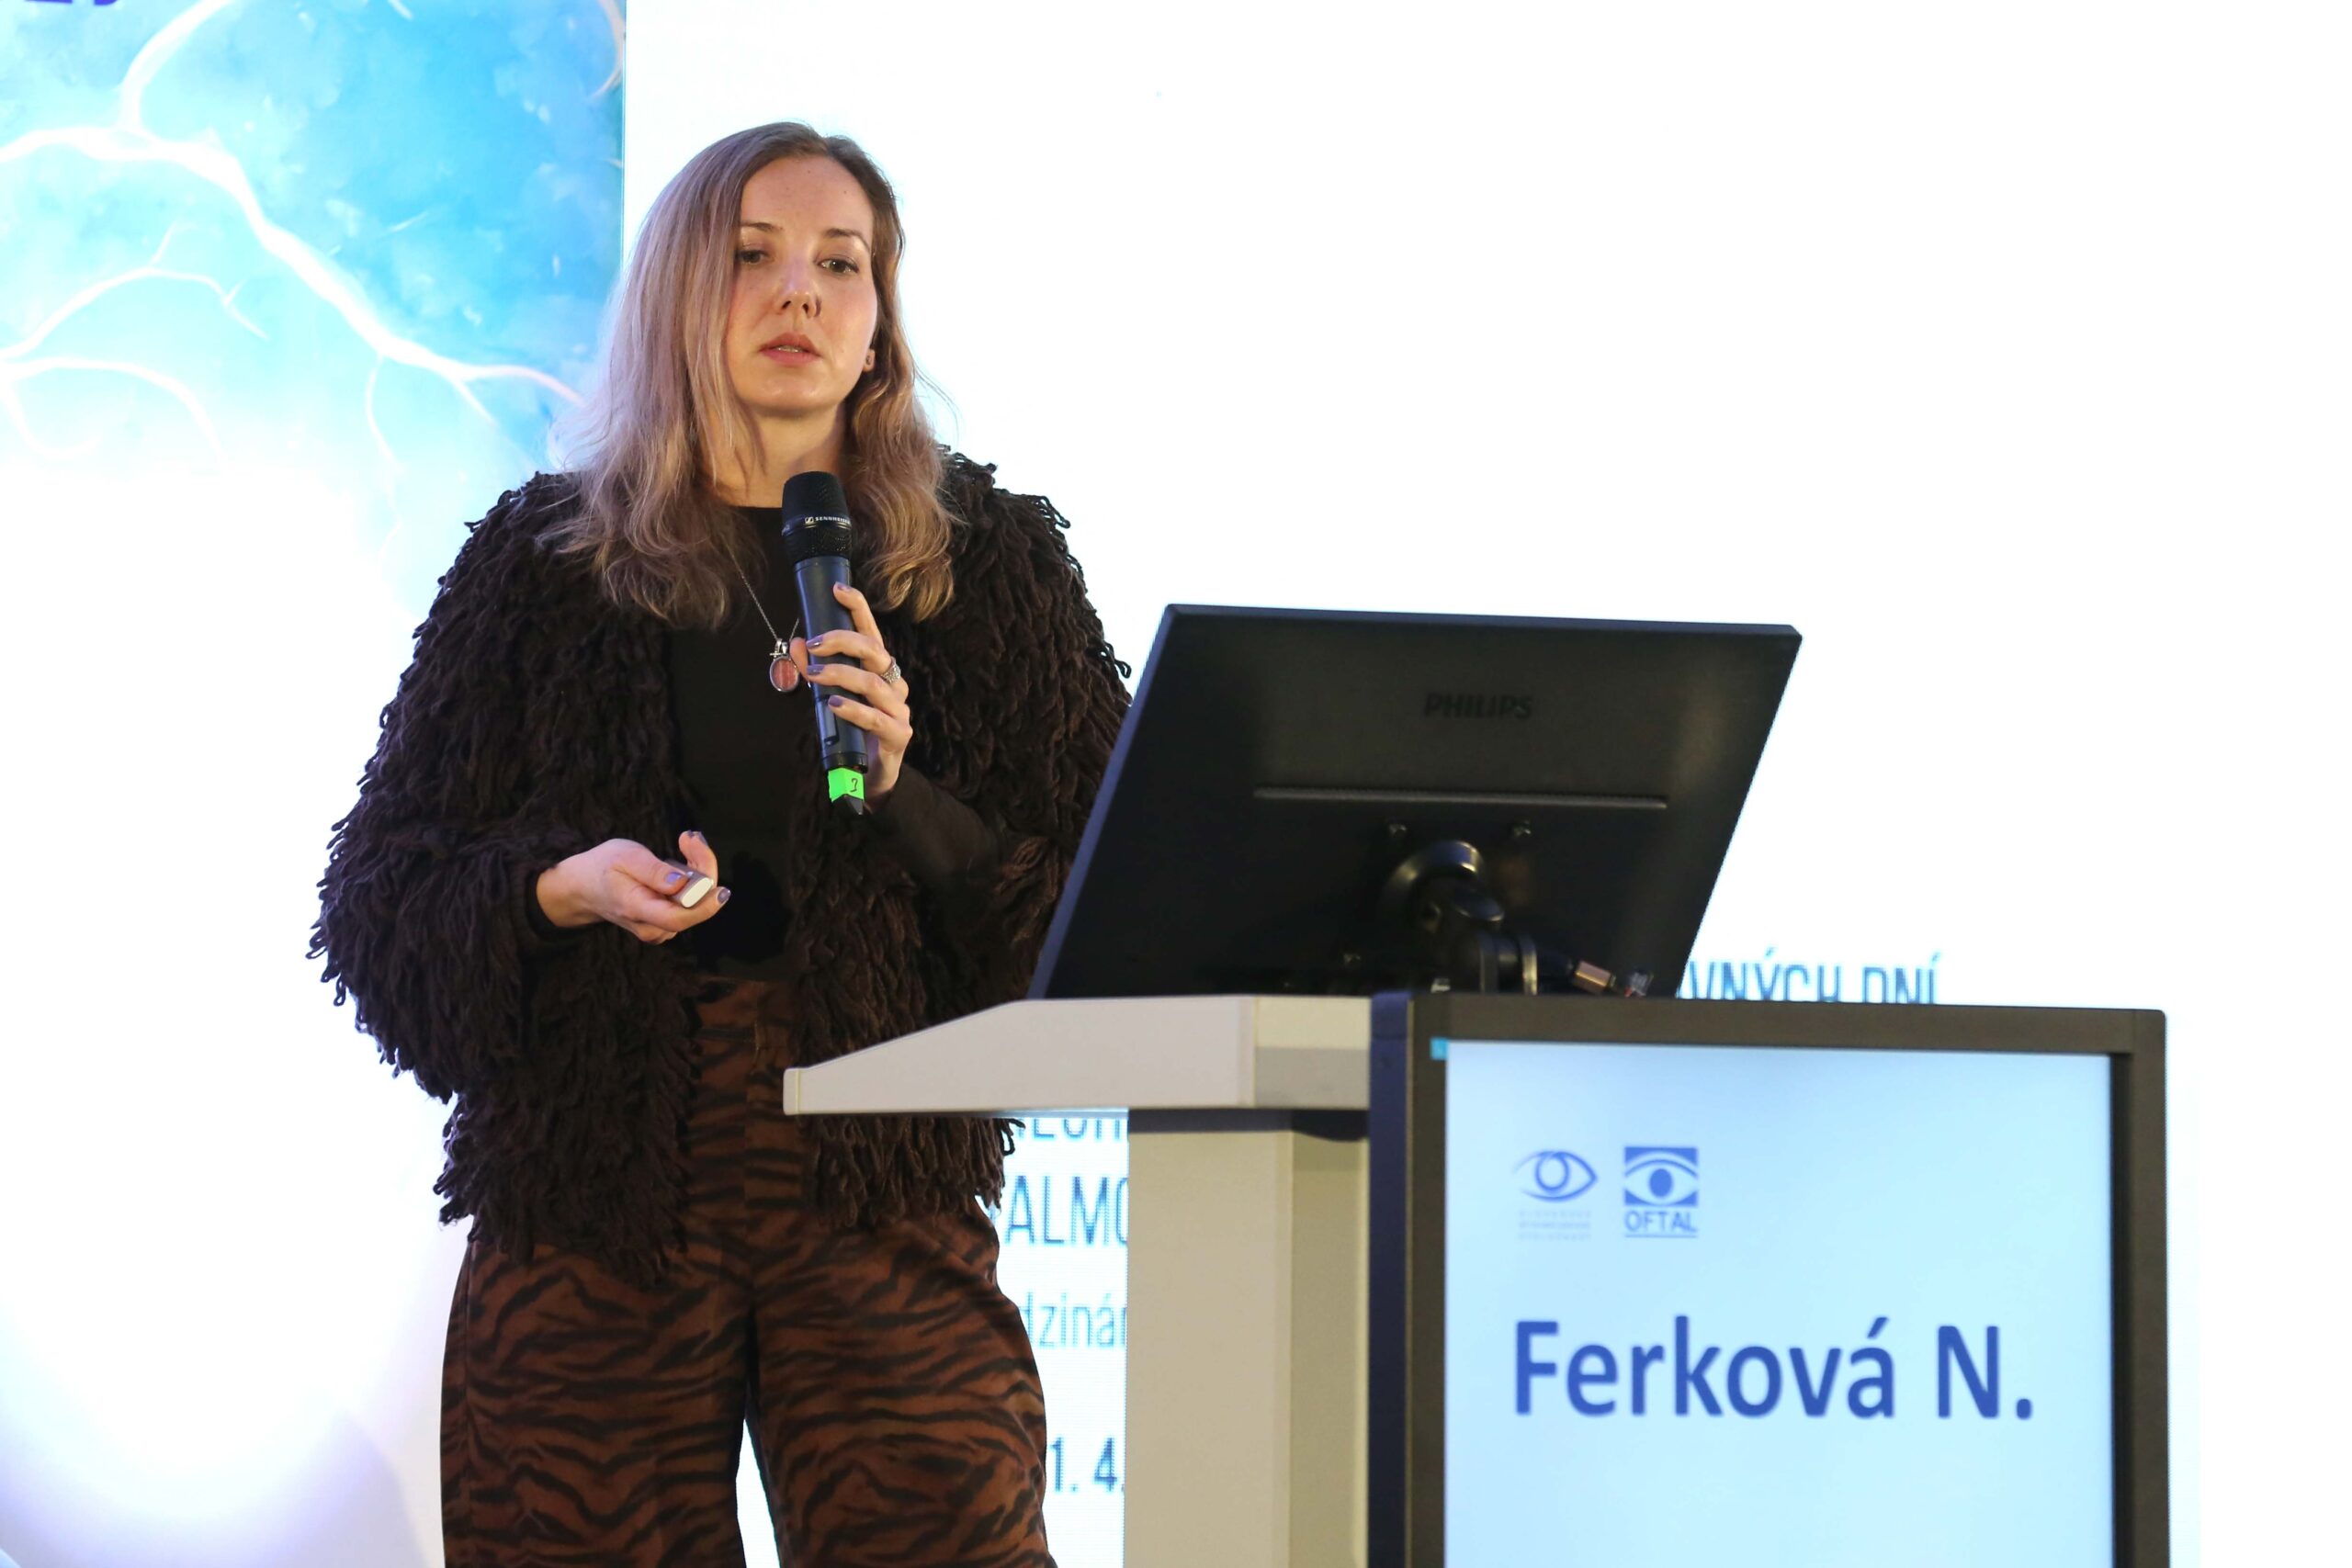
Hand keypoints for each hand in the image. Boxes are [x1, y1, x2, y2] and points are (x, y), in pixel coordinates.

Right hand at [535, 830, 728, 943]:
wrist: (585, 887)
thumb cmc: (603, 867)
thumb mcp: (625, 858)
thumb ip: (653, 872)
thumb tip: (680, 884)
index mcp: (638, 910)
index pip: (678, 918)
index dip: (705, 906)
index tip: (723, 889)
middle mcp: (652, 926)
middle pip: (694, 906)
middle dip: (702, 869)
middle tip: (690, 837)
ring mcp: (660, 928)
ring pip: (696, 903)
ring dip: (698, 871)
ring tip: (684, 843)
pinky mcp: (667, 923)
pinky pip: (690, 903)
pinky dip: (693, 880)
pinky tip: (681, 862)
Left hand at [792, 581, 911, 800]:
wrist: (870, 774)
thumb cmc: (852, 729)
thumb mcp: (831, 695)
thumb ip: (817, 670)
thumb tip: (797, 644)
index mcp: (880, 670)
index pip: (871, 633)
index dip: (858, 608)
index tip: (838, 589)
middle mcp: (894, 684)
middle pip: (874, 651)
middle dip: (842, 641)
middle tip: (814, 644)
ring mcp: (899, 709)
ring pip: (872, 682)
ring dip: (840, 675)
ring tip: (814, 676)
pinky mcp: (898, 735)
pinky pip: (875, 718)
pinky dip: (853, 709)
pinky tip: (835, 704)